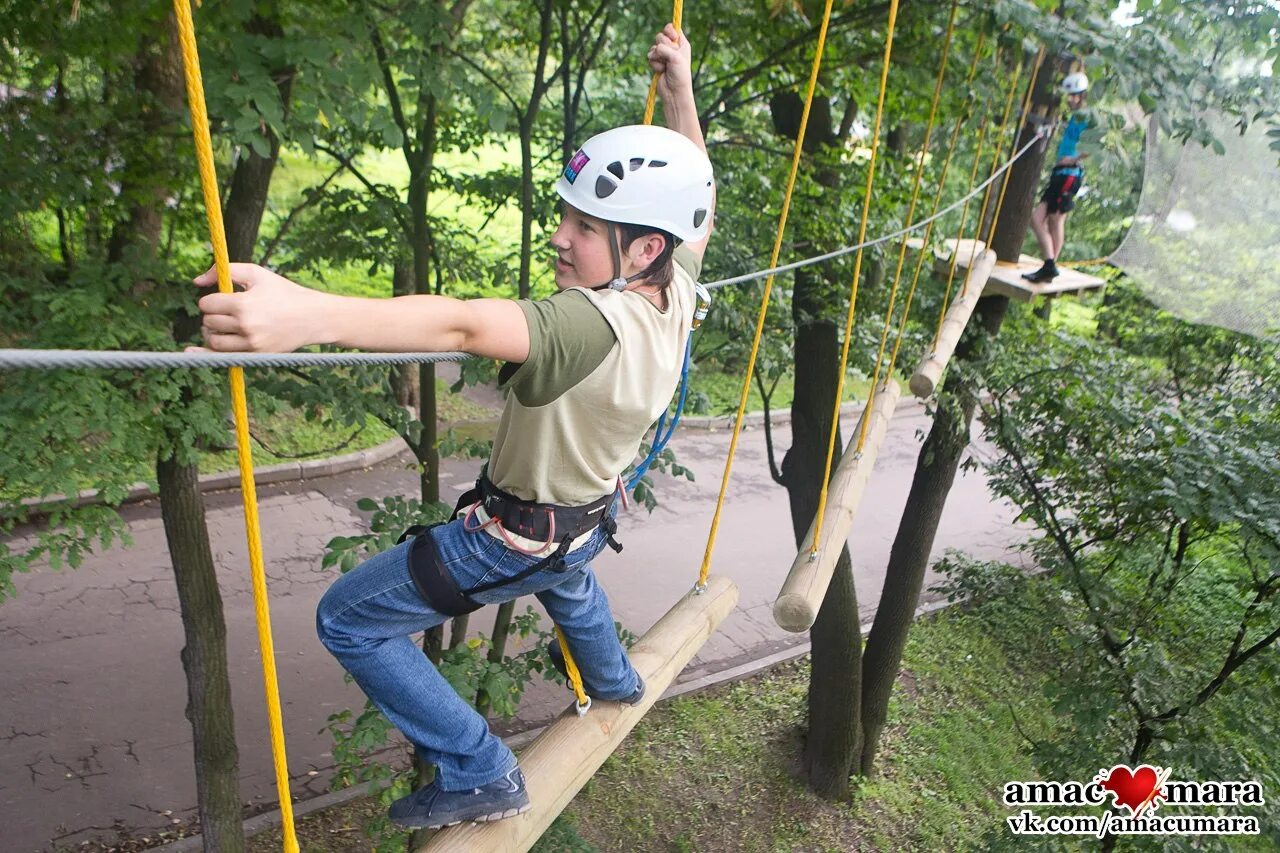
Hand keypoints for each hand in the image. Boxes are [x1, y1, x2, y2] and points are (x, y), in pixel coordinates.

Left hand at [189, 264, 331, 352]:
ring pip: (213, 340)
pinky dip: (206, 353)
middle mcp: (246, 325)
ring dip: (213, 332)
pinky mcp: (256, 355)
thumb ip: (224, 271)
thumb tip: (196, 282)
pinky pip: (223, 357)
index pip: (207, 304)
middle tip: (228, 311)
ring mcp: (251, 343)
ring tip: (224, 325)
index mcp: (243, 303)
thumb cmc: (284, 292)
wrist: (313, 317)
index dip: (211, 300)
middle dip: (213, 315)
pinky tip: (190, 352)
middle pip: (208, 322)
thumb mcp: (257, 274)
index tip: (222, 299)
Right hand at [647, 23, 692, 103]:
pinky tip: (661, 71)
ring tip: (665, 66)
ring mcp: (663, 55)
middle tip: (669, 57)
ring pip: (653, 47)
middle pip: (660, 36)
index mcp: (681, 43)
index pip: (672, 28)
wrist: (674, 92)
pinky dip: (654, 64)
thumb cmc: (680, 75)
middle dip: (663, 46)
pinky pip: (650, 57)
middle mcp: (673, 48)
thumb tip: (653, 50)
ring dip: (658, 57)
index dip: (670, 31)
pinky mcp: (656, 62)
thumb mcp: (676, 58)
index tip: (672, 38)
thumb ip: (664, 48)